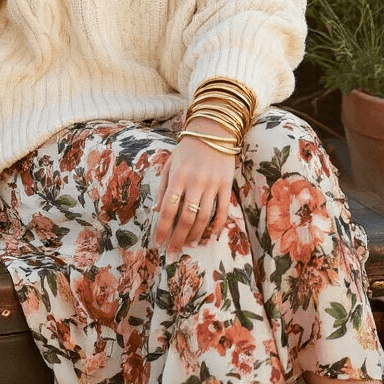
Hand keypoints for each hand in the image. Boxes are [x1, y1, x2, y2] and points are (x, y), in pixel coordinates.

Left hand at [153, 125, 235, 255]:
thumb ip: (163, 188)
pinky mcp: (226, 185)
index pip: (168, 209)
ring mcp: (212, 184)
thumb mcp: (169, 165)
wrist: (213, 131)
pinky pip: (223, 211)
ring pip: (204, 217)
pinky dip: (217, 227)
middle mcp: (194, 182)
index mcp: (177, 177)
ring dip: (196, 235)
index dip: (162, 228)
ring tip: (190, 246)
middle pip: (185, 218)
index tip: (159, 242)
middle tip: (173, 252)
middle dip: (178, 238)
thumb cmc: (187, 149)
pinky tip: (211, 237)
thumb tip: (157, 212)